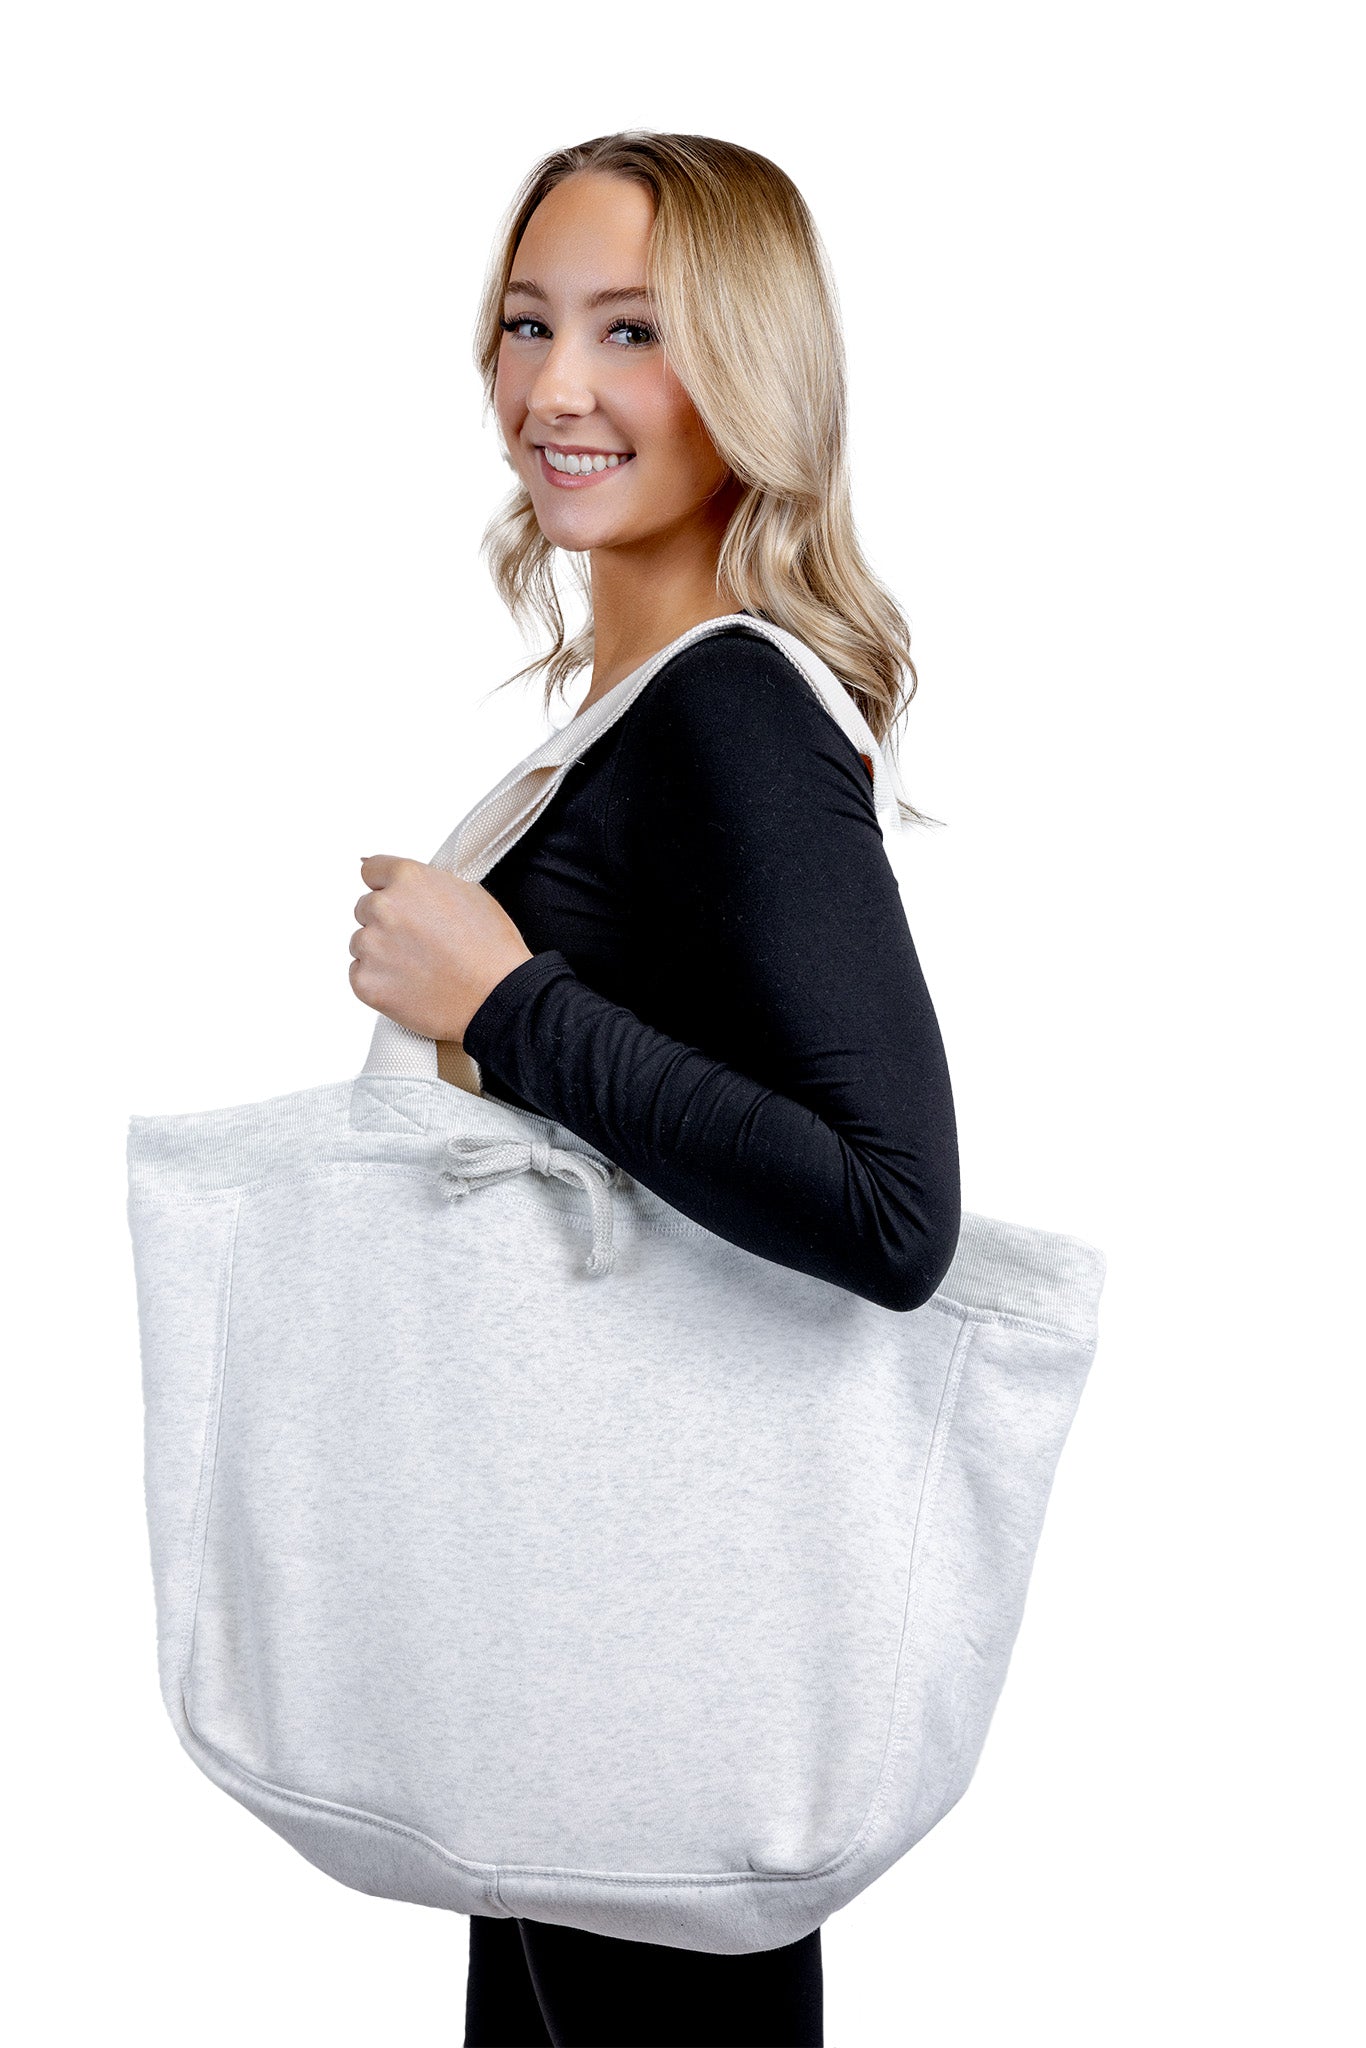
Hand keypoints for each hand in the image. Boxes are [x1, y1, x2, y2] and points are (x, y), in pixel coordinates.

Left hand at [349, 855, 532, 1042]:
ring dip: (381, 953)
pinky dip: (379, 980)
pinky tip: (410, 985)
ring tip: (419, 967)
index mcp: (408, 879)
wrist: (498, 998)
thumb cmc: (491, 949)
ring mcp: (371, 946)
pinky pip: (359, 974)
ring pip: (361, 943)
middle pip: (365, 909)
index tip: (400, 904)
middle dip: (386, 923)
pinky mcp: (365, 982)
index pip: (372, 871)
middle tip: (420, 943)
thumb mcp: (469, 892)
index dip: (388, 888)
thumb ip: (425, 882)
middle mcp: (383, 907)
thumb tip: (394, 878)